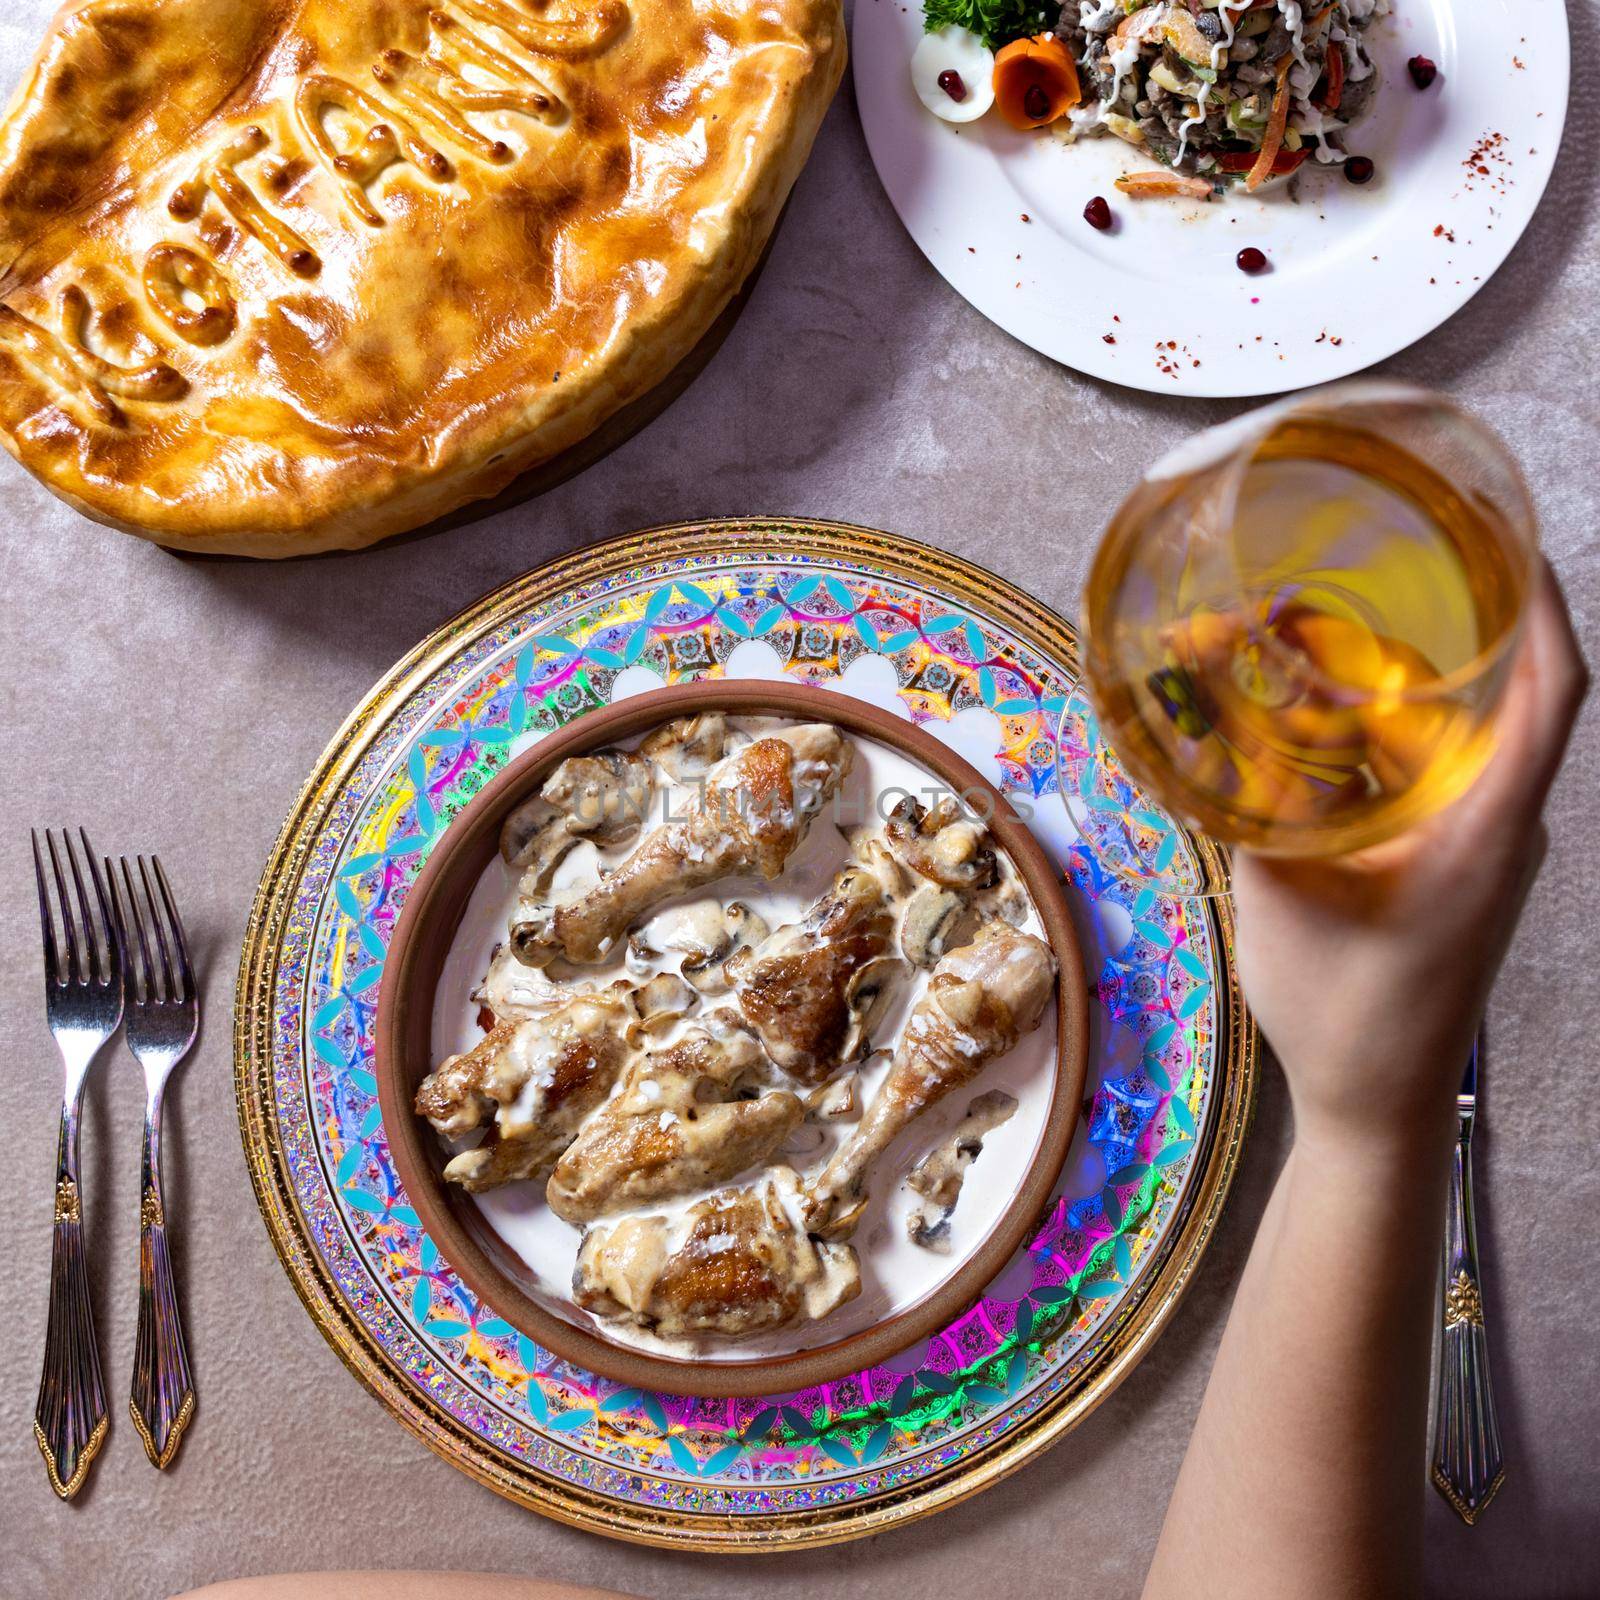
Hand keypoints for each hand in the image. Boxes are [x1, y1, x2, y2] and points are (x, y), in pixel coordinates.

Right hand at [1231, 560, 1587, 1152]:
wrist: (1377, 1107)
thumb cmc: (1345, 1017)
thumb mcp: (1286, 901)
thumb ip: (1259, 803)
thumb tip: (1217, 717)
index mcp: (1485, 829)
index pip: (1553, 692)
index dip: (1539, 604)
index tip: (1498, 535)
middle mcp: (1499, 826)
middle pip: (1493, 697)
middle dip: (1425, 631)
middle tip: (1335, 591)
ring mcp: (1480, 846)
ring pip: (1453, 735)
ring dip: (1389, 687)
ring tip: (1303, 649)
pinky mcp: (1450, 863)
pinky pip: (1428, 774)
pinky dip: (1377, 737)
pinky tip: (1312, 725)